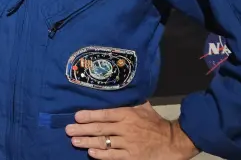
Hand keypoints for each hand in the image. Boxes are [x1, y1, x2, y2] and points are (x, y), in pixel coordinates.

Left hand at [65, 102, 198, 158]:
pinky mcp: (131, 156)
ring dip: (87, 142)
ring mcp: (128, 143)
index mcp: (128, 114)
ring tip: (74, 141)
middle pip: (100, 129)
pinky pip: (113, 156)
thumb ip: (130, 100)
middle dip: (82, 129)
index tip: (76, 116)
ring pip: (103, 142)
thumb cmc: (155, 123)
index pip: (104, 114)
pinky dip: (101, 155)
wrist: (171, 142)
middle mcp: (126, 128)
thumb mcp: (143, 107)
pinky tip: (91, 153)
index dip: (89, 115)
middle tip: (68, 130)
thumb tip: (119, 88)